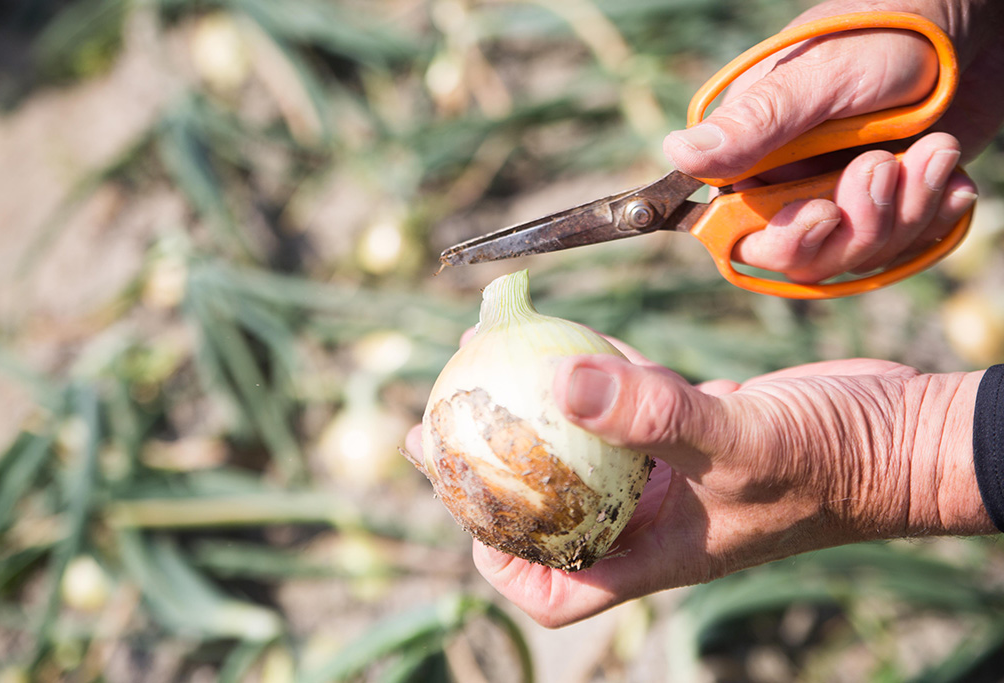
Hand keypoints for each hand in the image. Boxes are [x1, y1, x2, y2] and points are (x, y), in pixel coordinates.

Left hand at [408, 347, 991, 627]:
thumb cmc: (832, 462)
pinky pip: (627, 404)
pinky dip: (600, 373)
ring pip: (582, 443)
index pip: (557, 585)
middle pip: (550, 503)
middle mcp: (652, 517)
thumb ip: (652, 415)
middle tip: (436, 419)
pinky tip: (574, 334)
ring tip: (485, 355)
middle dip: (490, 467)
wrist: (899, 434)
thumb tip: (560, 384)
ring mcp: (671, 473)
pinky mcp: (691, 428)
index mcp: (654, 551)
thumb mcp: (736, 439)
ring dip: (536, 405)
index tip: (464, 504)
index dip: (500, 558)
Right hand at [663, 0, 1003, 283]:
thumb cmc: (890, 32)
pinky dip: (933, 216)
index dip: (781, 239)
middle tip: (884, 166)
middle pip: (801, 257)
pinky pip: (902, 246)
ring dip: (905, 211)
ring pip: (855, 254)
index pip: (740, 230)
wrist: (975, 26)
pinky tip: (948, 173)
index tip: (822, 213)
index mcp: (754, 154)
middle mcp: (791, 183)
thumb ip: (756, 122)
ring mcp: (842, 196)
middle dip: (853, 227)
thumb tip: (677, 152)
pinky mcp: (890, 205)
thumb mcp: (822, 75)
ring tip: (936, 148)